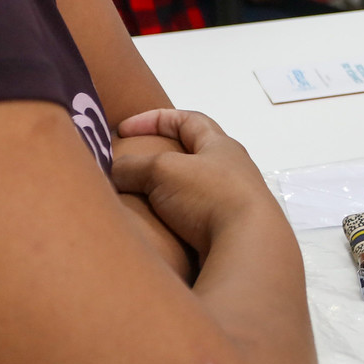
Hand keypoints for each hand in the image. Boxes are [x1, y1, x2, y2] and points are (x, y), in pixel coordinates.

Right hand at [109, 108, 281, 254]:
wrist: (248, 244)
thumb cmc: (209, 195)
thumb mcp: (164, 170)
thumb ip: (134, 166)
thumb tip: (116, 171)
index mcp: (221, 146)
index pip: (188, 120)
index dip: (154, 119)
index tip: (123, 130)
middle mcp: (231, 171)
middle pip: (192, 156)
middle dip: (159, 159)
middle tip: (131, 168)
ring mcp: (232, 203)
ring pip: (191, 191)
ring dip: (164, 193)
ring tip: (136, 203)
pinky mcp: (227, 232)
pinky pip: (192, 220)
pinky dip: (171, 221)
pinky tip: (154, 231)